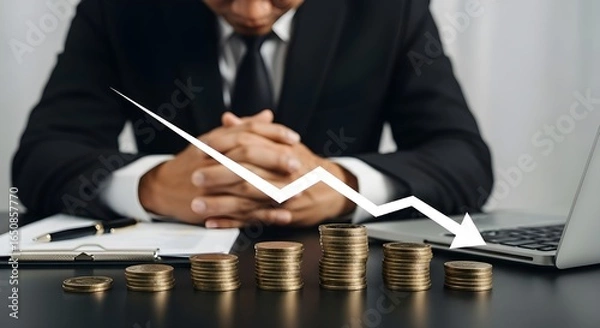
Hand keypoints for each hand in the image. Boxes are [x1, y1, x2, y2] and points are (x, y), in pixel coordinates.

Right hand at [138, 110, 300, 223]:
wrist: (161, 187)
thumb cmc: (191, 162)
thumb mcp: (213, 140)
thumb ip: (242, 128)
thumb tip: (267, 116)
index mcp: (215, 142)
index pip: (247, 132)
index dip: (273, 134)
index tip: (293, 139)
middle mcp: (214, 160)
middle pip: (247, 156)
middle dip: (275, 160)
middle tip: (297, 164)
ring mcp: (213, 185)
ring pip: (246, 185)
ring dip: (274, 190)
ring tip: (297, 192)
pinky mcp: (213, 208)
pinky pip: (242, 212)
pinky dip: (263, 214)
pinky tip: (281, 215)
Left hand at [197, 114, 357, 227]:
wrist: (334, 189)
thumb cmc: (305, 164)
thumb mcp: (284, 143)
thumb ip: (255, 131)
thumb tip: (228, 120)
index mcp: (282, 153)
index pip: (249, 146)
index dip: (224, 148)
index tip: (202, 149)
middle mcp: (284, 175)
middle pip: (247, 174)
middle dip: (219, 177)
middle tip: (196, 176)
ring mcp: (284, 198)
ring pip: (248, 201)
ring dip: (221, 204)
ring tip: (198, 204)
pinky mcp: (282, 217)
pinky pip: (253, 221)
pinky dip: (232, 223)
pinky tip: (213, 222)